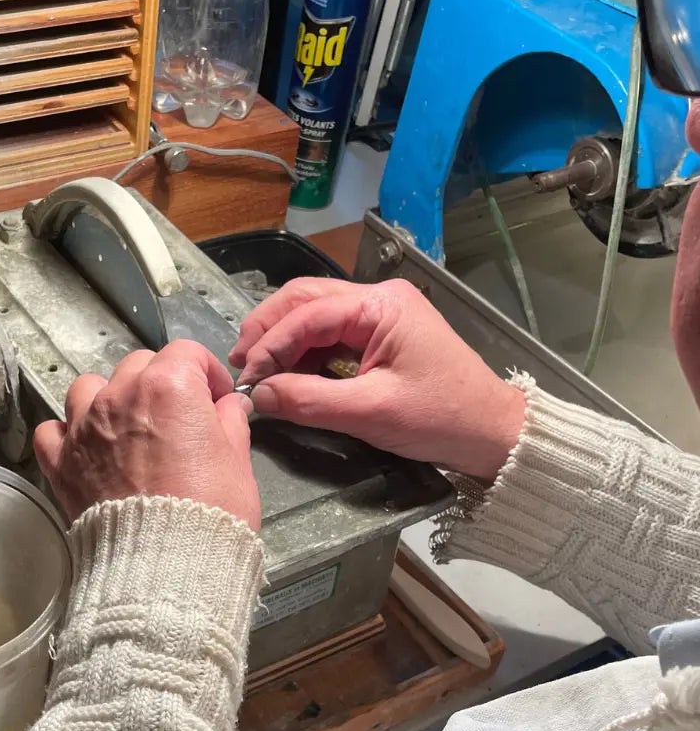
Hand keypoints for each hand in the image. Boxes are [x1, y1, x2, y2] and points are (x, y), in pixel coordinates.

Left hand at [34, 340, 260, 528]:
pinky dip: (67, 434)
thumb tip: (228, 408)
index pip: (187, 354)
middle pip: (138, 365)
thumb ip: (230, 423)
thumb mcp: (238, 462)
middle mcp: (121, 397)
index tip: (215, 397)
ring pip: (89, 388)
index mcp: (169, 387)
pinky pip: (52, 430)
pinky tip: (86, 448)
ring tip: (127, 427)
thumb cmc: (209, 513)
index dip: (206, 373)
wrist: (165, 564)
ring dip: (108, 398)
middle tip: (177, 417)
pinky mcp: (62, 462)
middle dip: (161, 382)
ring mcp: (85, 427)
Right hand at [229, 277, 525, 480]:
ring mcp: (380, 315)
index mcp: (381, 305)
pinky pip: (330, 333)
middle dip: (267, 329)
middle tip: (238, 362)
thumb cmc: (440, 419)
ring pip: (314, 313)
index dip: (269, 344)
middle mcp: (378, 298)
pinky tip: (285, 372)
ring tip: (256, 369)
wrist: (492, 432)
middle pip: (305, 299)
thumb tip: (258, 396)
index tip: (246, 378)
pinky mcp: (381, 335)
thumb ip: (309, 401)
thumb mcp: (370, 413)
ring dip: (282, 338)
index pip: (307, 313)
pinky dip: (302, 351)